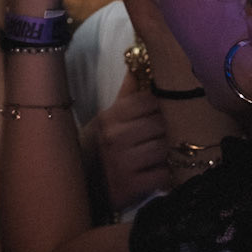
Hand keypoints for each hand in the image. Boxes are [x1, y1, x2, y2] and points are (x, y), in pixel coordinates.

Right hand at [85, 84, 170, 208]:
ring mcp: (122, 162)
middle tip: (168, 135)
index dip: (160, 106)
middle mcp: (115, 136)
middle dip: (167, 130)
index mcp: (110, 116)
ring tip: (167, 155)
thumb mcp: (107, 119)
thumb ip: (127, 94)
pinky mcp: (130, 186)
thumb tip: (139, 64)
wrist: (82, 185)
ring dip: (168, 153)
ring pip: (163, 148)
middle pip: (159, 123)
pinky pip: (162, 175)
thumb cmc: (99, 146)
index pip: (148, 99)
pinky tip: (163, 173)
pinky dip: (167, 175)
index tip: (162, 113)